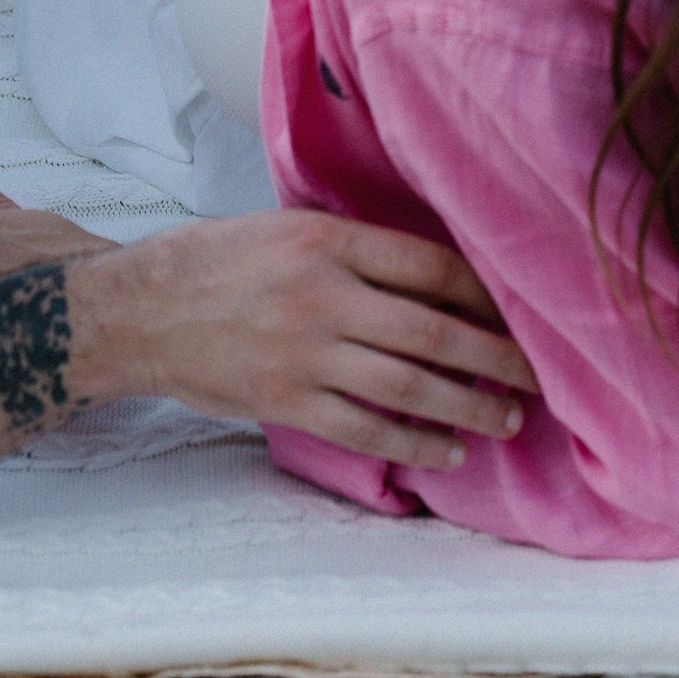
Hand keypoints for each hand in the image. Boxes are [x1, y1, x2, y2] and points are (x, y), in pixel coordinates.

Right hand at [87, 205, 532, 464]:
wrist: (140, 310)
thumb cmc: (214, 261)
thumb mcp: (280, 227)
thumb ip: (346, 246)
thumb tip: (425, 270)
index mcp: (325, 240)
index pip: (427, 265)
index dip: (483, 292)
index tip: (519, 309)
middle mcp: (323, 294)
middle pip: (434, 329)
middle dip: (496, 355)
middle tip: (538, 374)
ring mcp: (306, 353)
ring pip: (410, 384)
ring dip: (469, 405)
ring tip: (508, 417)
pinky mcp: (288, 402)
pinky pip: (368, 429)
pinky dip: (415, 443)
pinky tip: (448, 450)